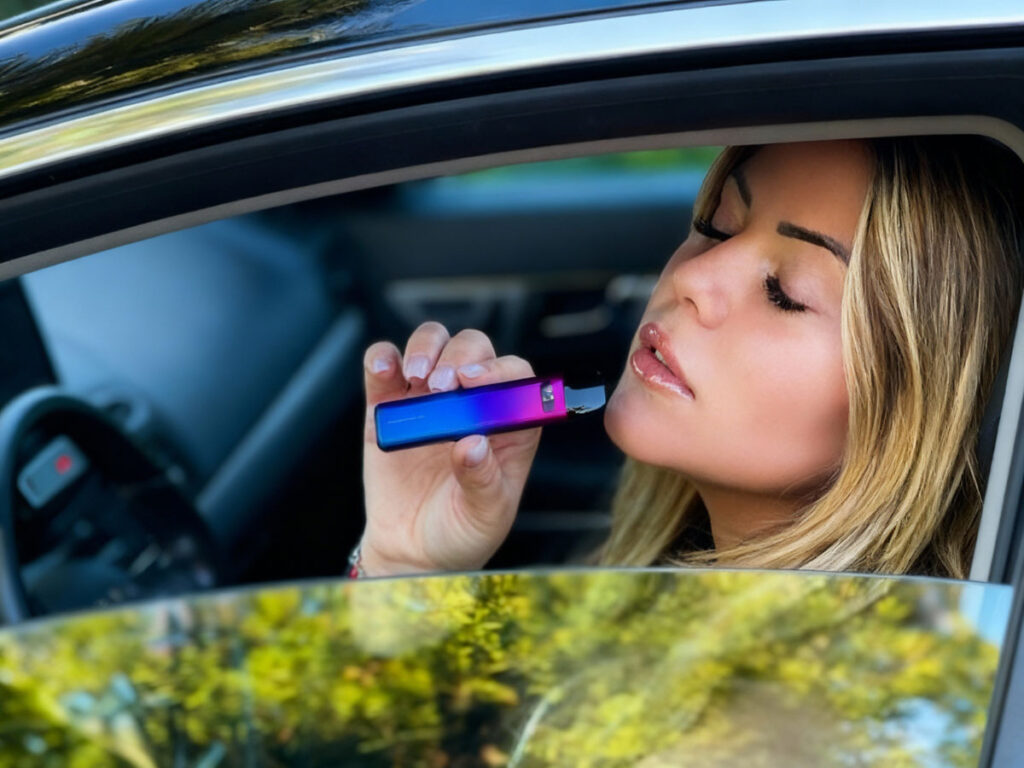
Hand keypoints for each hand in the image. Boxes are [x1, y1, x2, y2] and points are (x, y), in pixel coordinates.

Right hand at [360, 322, 540, 575]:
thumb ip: (482, 481)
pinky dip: (382, 358)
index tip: (477, 382)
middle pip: (473, 349)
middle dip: (459, 357)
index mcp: (509, 425)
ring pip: (433, 343)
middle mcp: (472, 402)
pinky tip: (385, 368)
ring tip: (418, 377)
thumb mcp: (485, 516)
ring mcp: (429, 400)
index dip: (500, 370)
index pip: (515, 377)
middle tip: (443, 386)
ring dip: (426, 348)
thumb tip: (472, 444)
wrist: (412, 552)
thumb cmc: (461, 532)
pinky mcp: (388, 407)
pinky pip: (384, 368)